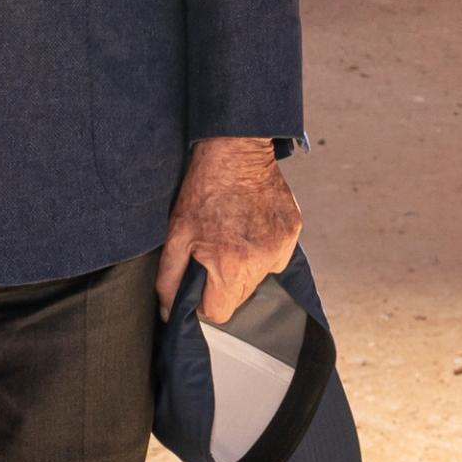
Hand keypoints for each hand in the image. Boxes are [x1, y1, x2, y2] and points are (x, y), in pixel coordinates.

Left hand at [156, 136, 301, 321]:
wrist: (237, 149)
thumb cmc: (203, 189)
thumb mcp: (175, 234)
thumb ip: (169, 279)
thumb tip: (168, 312)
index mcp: (231, 266)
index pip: (219, 313)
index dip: (205, 300)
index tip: (200, 278)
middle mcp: (261, 262)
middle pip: (240, 296)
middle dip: (225, 281)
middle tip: (215, 249)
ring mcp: (282, 246)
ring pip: (259, 277)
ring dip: (245, 265)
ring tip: (233, 234)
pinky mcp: (293, 231)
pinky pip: (276, 256)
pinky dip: (263, 248)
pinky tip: (250, 224)